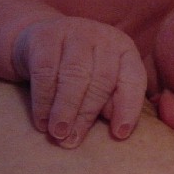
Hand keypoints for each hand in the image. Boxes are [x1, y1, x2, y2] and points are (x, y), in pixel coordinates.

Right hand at [12, 17, 146, 147]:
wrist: (39, 42)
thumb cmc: (79, 71)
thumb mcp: (101, 83)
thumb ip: (111, 102)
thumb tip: (117, 130)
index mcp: (125, 50)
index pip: (133, 80)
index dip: (128, 108)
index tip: (119, 134)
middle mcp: (104, 37)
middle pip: (102, 80)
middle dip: (87, 114)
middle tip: (74, 140)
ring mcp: (75, 32)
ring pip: (73, 75)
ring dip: (65, 109)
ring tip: (58, 133)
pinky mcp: (45, 36)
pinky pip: (45, 71)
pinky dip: (43, 100)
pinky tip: (41, 120)